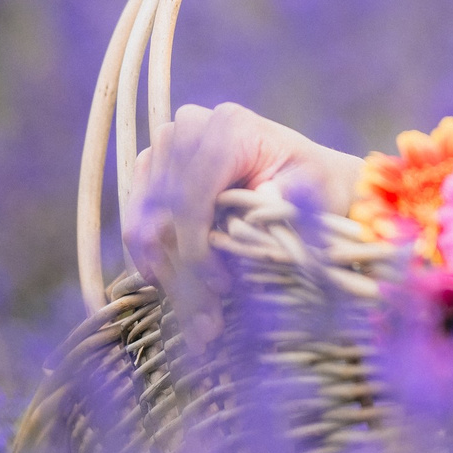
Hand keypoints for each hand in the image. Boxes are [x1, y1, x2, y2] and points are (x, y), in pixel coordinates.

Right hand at [123, 103, 364, 318]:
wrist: (305, 174)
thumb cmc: (313, 183)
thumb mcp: (311, 190)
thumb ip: (286, 199)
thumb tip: (266, 202)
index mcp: (228, 127)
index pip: (193, 197)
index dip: (198, 249)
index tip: (221, 288)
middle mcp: (188, 128)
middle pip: (166, 214)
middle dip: (185, 274)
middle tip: (207, 326)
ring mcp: (165, 146)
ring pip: (146, 223)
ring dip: (168, 276)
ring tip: (198, 321)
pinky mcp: (152, 167)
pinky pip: (140, 220)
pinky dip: (155, 261)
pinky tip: (177, 292)